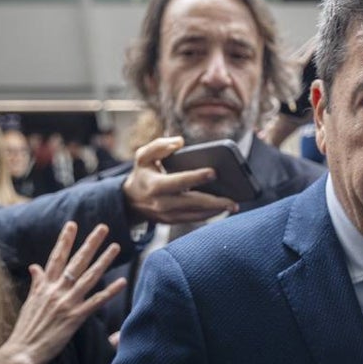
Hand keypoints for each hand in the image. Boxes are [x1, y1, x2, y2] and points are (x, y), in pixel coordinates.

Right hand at [0, 222, 125, 363]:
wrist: (22, 350)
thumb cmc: (26, 327)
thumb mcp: (30, 301)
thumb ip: (37, 282)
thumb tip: (35, 266)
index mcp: (45, 285)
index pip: (56, 257)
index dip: (64, 240)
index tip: (72, 224)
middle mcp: (56, 290)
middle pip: (76, 262)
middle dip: (90, 243)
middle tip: (103, 227)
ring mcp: (67, 303)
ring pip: (89, 277)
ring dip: (104, 261)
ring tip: (116, 247)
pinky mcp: (75, 317)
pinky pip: (96, 301)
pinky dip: (109, 291)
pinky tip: (122, 282)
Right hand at [121, 136, 237, 223]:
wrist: (130, 200)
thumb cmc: (143, 173)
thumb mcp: (143, 156)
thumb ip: (159, 145)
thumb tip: (179, 142)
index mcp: (155, 185)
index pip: (179, 181)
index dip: (197, 177)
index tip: (214, 172)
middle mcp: (161, 203)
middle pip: (192, 203)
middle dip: (214, 202)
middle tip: (233, 200)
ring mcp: (167, 215)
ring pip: (195, 215)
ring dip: (215, 211)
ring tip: (232, 205)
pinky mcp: (172, 221)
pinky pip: (193, 219)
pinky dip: (209, 215)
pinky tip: (222, 209)